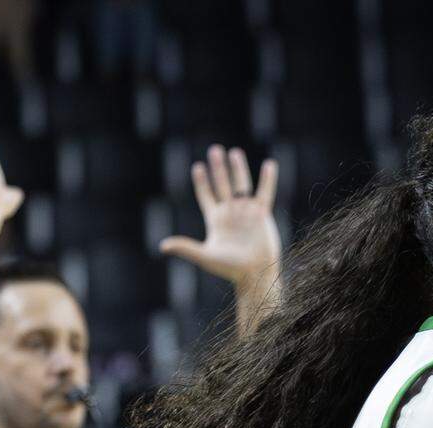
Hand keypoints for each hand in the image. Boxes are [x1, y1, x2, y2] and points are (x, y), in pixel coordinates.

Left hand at [160, 145, 281, 284]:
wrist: (255, 274)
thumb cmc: (229, 268)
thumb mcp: (205, 256)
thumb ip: (185, 247)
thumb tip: (162, 246)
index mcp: (215, 220)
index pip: (206, 195)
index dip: (202, 182)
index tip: (197, 167)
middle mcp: (230, 213)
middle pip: (222, 185)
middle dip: (218, 168)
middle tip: (214, 150)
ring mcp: (246, 212)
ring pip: (241, 185)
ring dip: (238, 169)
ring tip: (234, 152)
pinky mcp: (262, 215)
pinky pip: (265, 193)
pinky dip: (267, 180)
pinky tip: (270, 164)